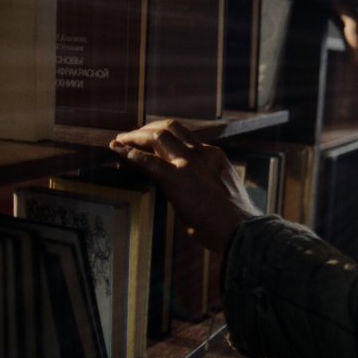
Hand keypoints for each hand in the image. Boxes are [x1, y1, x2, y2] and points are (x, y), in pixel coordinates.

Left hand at [109, 120, 260, 253]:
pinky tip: (116, 150)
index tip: (150, 142)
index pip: (184, 137)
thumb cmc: (234, 221)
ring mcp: (188, 164)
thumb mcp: (224, 192)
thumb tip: (192, 190)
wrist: (241, 230)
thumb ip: (207, 182)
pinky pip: (147, 160)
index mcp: (215, 156)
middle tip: (132, 136)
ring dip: (135, 136)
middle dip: (148, 129)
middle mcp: (202, 153)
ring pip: (158, 136)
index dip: (163, 137)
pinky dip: (129, 153)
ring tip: (121, 141)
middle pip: (170, 128)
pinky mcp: (176, 178)